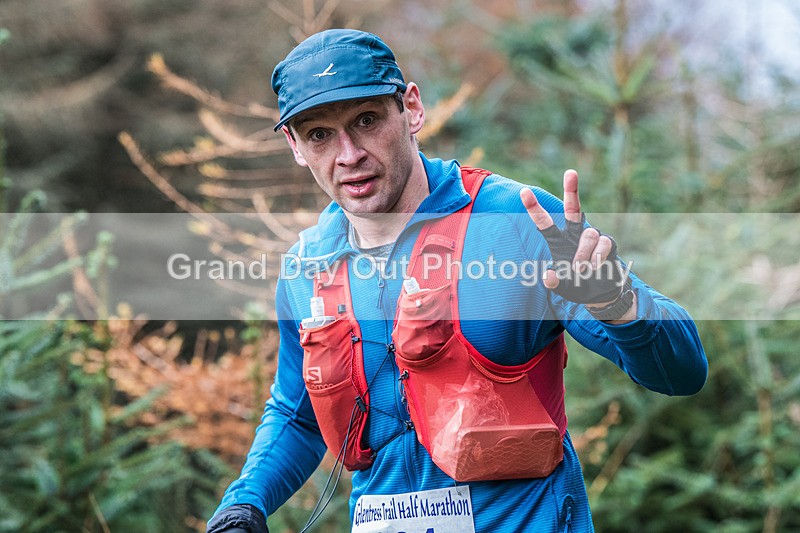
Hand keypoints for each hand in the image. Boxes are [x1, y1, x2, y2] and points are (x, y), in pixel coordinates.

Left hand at [519, 169, 626, 306]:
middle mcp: (574, 234)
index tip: (523, 192)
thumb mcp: (561, 287)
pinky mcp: (608, 242)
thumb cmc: (576, 286)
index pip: (544, 222)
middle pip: (573, 209)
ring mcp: (592, 237)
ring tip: (581, 270)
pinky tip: (596, 268)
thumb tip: (548, 275)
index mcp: (558, 241)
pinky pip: (602, 244)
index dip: (534, 208)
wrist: (600, 294)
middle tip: (570, 172)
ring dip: (583, 253)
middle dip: (572, 190)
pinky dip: (597, 258)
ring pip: (588, 235)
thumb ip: (552, 282)